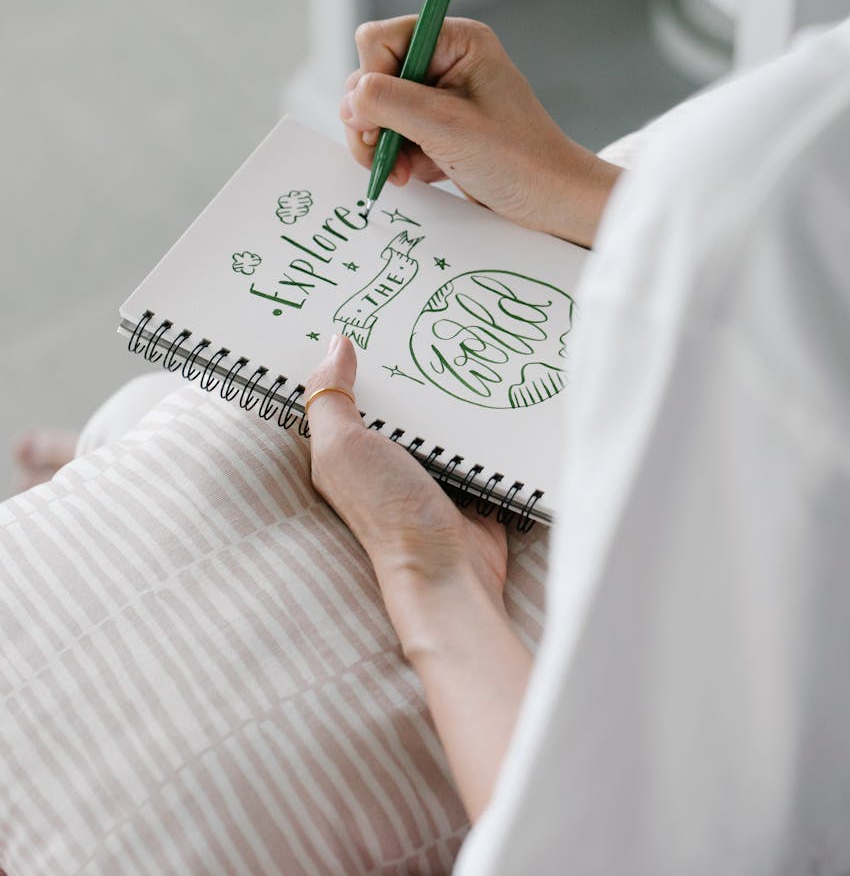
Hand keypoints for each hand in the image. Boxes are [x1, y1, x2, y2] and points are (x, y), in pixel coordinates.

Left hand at [304, 335, 508, 646]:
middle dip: (405, 358)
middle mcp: (383, 456)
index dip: (343, 352)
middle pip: (394, 393)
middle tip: (419, 306)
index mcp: (345, 449)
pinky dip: (481, 411)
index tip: (356, 304)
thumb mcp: (343, 450)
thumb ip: (330, 398)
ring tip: (463, 327)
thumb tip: (335, 344)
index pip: (340, 389)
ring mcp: (427, 465)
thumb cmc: (387, 513)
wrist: (449, 571)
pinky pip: (474, 430)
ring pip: (436, 407)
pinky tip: (493, 375)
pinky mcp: (467, 474)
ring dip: (448, 381)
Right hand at [340, 16, 621, 247]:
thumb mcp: (446, 127)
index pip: (381, 40)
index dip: (371, 79)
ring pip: (376, 108)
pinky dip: (396, 157)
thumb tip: (351, 98)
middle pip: (372, 75)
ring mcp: (439, 95)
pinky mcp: (436, 127)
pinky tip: (417, 175)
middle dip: (371, 119)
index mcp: (456, 42)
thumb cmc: (517, 160)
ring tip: (403, 172)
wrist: (551, 201)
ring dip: (381, 143)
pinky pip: (393, 133)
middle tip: (384, 154)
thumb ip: (390, 102)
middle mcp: (445, 61)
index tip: (379, 121)